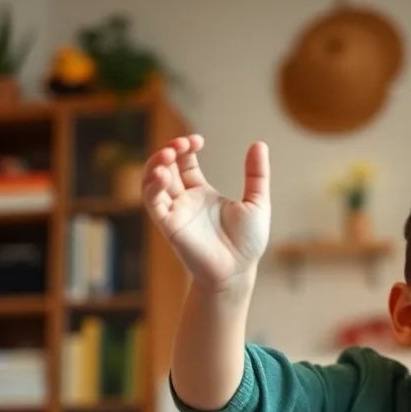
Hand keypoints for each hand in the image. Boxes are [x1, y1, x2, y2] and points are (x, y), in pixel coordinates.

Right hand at [142, 135, 270, 291]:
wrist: (239, 271)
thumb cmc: (247, 242)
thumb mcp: (257, 202)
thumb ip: (256, 174)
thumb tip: (258, 144)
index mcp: (202, 193)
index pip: (184, 162)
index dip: (185, 147)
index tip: (197, 140)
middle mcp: (184, 201)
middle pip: (165, 167)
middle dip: (169, 150)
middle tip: (181, 144)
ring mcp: (175, 212)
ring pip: (152, 182)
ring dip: (155, 163)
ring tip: (169, 153)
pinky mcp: (168, 225)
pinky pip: (152, 202)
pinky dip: (152, 186)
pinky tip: (162, 174)